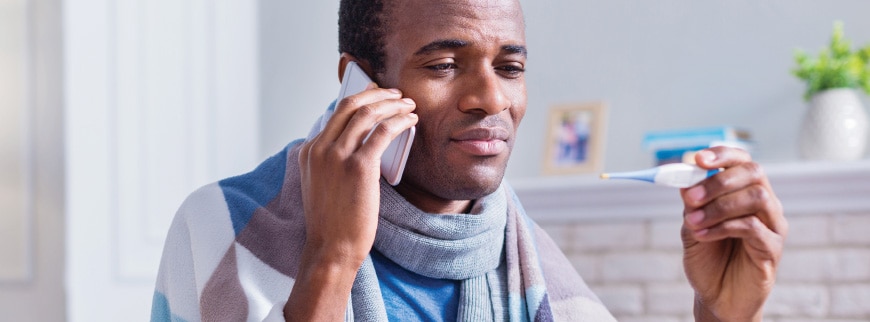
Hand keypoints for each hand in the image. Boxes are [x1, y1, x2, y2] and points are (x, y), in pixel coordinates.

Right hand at [298, 83, 417, 266]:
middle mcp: (319, 149)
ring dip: (392, 104)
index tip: (377, 93)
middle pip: (350, 105)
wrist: (332, 248)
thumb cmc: (333, 222)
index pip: (336, 112)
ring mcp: (337, 156)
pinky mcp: (358, 166)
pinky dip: (399, 121)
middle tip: (397, 94)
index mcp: (309, 151)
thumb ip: (333, 160)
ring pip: (367, 114)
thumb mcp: (322, 184)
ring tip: (409, 105)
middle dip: (378, 94)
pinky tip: (411, 121)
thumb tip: (362, 141)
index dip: (361, 98)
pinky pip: (383, 132)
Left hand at [679, 147, 787, 321]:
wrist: (717, 295)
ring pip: (757, 197)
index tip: (698, 159)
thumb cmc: (708, 257)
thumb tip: (685, 176)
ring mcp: (773, 225)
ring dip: (719, 206)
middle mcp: (765, 204)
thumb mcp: (692, 224)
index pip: (742, 161)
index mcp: (745, 192)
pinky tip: (704, 235)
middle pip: (754, 173)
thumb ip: (691, 202)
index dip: (723, 154)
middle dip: (719, 181)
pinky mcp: (773, 249)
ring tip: (693, 222)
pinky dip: (724, 227)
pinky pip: (753, 227)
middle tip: (690, 198)